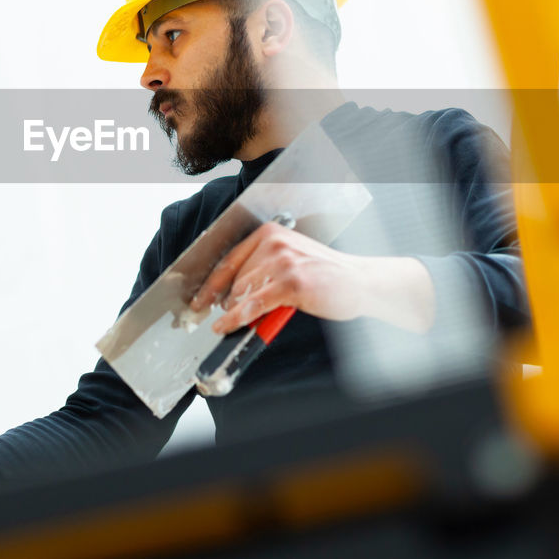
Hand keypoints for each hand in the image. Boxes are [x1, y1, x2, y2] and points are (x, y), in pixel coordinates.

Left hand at [189, 221, 435, 334]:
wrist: (359, 282)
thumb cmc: (326, 275)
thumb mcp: (291, 261)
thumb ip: (262, 270)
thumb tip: (231, 293)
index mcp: (271, 233)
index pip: (230, 259)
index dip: (210, 282)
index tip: (198, 298)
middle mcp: (275, 242)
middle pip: (234, 278)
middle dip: (223, 300)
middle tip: (216, 317)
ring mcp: (283, 261)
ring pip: (242, 292)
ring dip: (231, 312)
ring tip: (228, 324)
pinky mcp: (291, 283)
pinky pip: (253, 304)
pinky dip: (237, 318)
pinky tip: (228, 325)